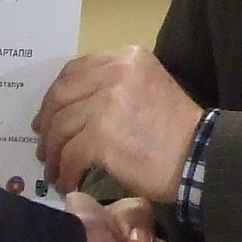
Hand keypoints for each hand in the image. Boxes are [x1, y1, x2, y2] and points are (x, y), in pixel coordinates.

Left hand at [35, 47, 203, 199]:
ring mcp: (106, 104)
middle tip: (43, 145)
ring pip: (61, 127)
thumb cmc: (177, 128)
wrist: (199, 156)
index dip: (55, 95)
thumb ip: (114, 83)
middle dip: (47, 124)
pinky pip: (69, 155)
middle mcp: (115, 73)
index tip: (48, 116)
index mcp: (127, 58)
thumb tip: (71, 104)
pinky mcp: (102, 136)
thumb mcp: (149, 86)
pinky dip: (64, 172)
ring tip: (54, 169)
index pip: (74, 71)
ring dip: (53, 153)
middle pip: (61, 97)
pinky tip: (67, 183)